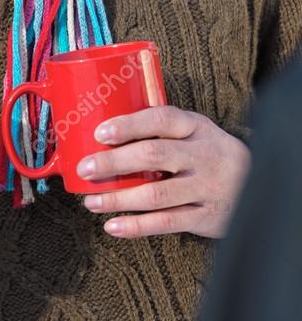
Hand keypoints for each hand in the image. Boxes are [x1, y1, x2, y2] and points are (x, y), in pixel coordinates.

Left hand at [77, 106, 249, 238]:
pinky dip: (137, 226)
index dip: (129, 125)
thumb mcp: (193, 131)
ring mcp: (207, 187)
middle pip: (153, 156)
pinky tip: (113, 226)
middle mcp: (203, 155)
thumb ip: (158, 130)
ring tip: (91, 200)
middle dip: (113, 163)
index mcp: (195, 127)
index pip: (160, 120)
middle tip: (85, 169)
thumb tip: (99, 133)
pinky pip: (167, 222)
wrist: (261, 183)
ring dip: (118, 198)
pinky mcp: (208, 216)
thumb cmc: (207, 152)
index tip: (100, 133)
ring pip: (156, 194)